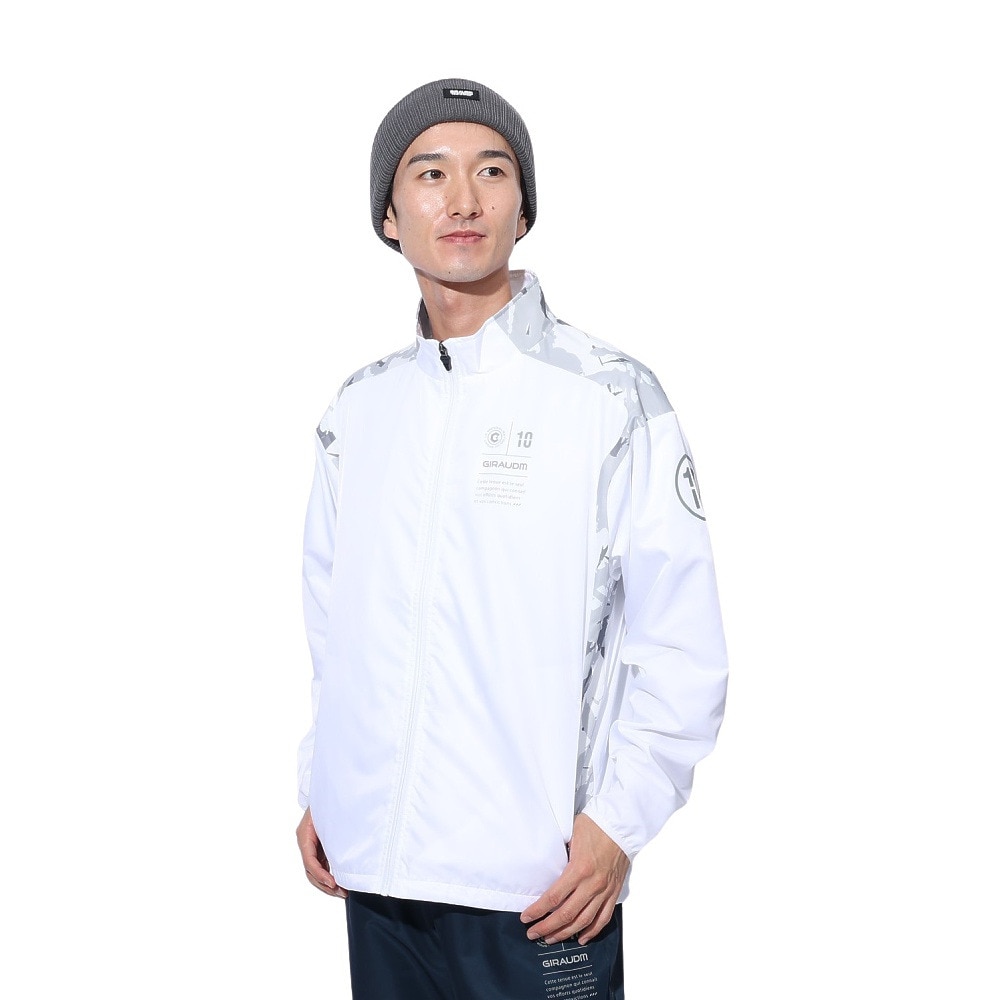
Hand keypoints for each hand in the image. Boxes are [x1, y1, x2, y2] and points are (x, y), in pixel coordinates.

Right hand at [296, 807, 347, 898]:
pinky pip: (321, 865)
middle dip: (325, 884)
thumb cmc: (329, 798)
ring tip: (343, 891)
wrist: (329, 789)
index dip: (320, 874)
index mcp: (304, 834)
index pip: (310, 861)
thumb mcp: (329, 813)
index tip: (332, 883)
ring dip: (328, 883)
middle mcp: (305, 842)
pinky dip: (329, 875)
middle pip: (311, 871)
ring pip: (315, 871)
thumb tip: (345, 848)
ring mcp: (311, 846)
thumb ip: (333, 830)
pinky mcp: (319, 847)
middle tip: (341, 892)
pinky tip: (340, 882)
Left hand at [520, 813, 628, 944]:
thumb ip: (559, 852)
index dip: (537, 911)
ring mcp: (604, 891)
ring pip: (584, 921)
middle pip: (566, 915)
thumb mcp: (570, 834)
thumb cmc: (595, 824)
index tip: (526, 917)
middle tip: (533, 933)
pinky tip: (582, 938)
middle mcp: (592, 884)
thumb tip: (547, 864)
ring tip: (551, 939)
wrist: (621, 824)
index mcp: (579, 869)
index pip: (553, 898)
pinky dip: (592, 931)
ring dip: (566, 933)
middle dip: (547, 927)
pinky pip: (603, 918)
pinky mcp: (613, 892)